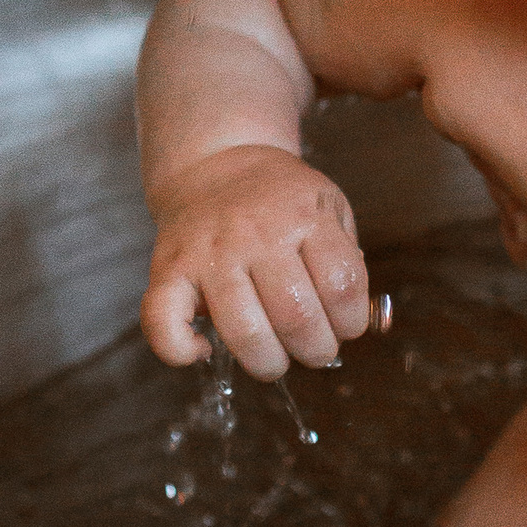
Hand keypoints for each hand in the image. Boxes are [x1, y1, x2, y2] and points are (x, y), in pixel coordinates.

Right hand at [142, 143, 378, 377]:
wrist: (215, 163)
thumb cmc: (279, 198)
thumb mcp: (328, 205)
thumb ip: (348, 257)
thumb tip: (363, 320)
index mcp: (303, 216)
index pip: (342, 287)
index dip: (351, 322)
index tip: (344, 326)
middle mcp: (256, 234)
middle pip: (297, 318)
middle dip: (316, 351)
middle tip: (314, 350)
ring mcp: (209, 254)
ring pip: (244, 333)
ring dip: (268, 363)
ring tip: (274, 359)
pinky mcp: (168, 270)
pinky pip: (164, 323)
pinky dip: (182, 351)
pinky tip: (204, 348)